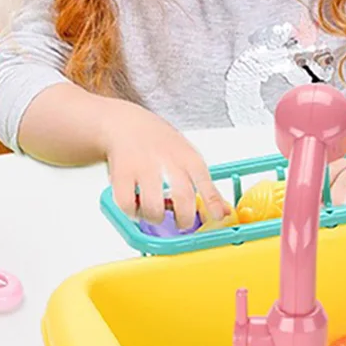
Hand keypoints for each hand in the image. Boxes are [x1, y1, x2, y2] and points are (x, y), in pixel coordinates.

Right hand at [101, 101, 228, 228]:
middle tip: (182, 222)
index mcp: (187, 157)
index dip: (213, 202)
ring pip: (153, 207)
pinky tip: (136, 205)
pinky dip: (133, 212)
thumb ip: (205, 185)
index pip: (205, 181)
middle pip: (182, 198)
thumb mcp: (188, 156)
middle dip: (184, 219)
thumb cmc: (159, 142)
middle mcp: (167, 161)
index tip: (217, 216)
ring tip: (155, 212)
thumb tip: (224, 211)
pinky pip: (127, 205)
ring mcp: (143, 168)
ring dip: (156, 217)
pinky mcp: (121, 175)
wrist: (125, 123)